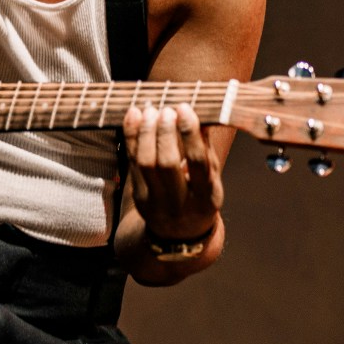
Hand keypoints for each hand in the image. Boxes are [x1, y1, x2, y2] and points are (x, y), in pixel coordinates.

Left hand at [121, 103, 221, 238]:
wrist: (179, 235)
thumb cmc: (199, 198)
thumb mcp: (211, 180)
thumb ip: (206, 151)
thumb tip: (202, 116)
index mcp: (206, 198)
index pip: (198, 163)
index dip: (189, 134)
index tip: (185, 109)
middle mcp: (179, 203)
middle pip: (167, 163)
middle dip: (164, 132)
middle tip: (166, 109)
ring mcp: (155, 202)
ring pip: (145, 163)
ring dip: (145, 132)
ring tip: (150, 110)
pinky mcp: (138, 196)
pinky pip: (131, 163)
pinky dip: (131, 137)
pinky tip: (134, 117)